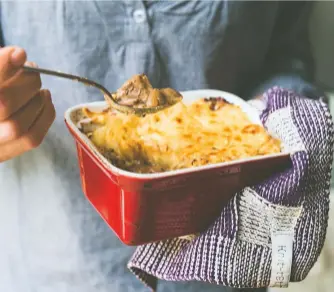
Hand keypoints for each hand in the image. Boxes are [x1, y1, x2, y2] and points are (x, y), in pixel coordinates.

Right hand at [0, 46, 54, 161]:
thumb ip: (0, 65)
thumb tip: (20, 55)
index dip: (2, 66)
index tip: (20, 53)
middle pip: (2, 104)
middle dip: (26, 83)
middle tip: (33, 70)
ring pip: (17, 127)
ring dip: (37, 100)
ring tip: (39, 88)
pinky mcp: (4, 154)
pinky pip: (32, 138)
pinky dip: (45, 115)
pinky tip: (44, 101)